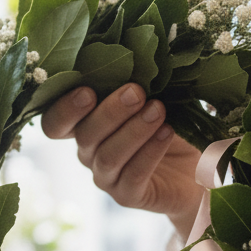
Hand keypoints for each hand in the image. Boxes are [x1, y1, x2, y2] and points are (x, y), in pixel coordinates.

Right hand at [41, 83, 202, 238]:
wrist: (196, 166)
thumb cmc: (168, 123)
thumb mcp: (152, 97)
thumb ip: (135, 83)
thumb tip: (137, 55)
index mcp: (85, 126)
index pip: (55, 124)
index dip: (64, 110)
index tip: (87, 91)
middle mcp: (89, 153)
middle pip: (85, 136)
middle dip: (110, 112)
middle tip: (136, 92)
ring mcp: (106, 177)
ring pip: (109, 156)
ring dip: (134, 130)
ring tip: (158, 110)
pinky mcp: (128, 195)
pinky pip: (133, 175)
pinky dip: (150, 152)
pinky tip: (167, 132)